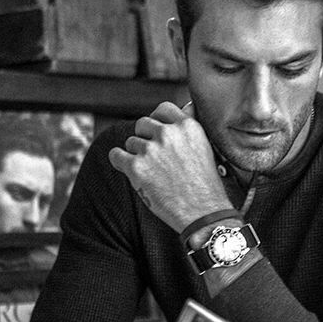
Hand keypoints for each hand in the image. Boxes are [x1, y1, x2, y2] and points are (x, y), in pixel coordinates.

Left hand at [108, 102, 232, 232]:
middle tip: (153, 157)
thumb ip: (190, 129)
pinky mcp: (136, 167)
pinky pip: (116, 155)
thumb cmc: (206, 186)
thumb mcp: (206, 148)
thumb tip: (187, 108)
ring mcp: (151, 150)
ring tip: (151, 173)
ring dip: (137, 155)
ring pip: (131, 142)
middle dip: (145, 138)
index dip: (157, 121)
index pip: (163, 109)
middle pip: (143, 124)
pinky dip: (120, 162)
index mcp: (187, 127)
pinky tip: (130, 171)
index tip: (157, 132)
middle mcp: (168, 134)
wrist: (203, 213)